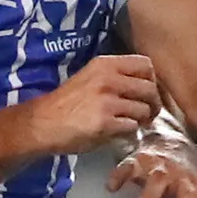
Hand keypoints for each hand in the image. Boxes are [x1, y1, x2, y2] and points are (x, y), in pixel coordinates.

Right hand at [31, 52, 161, 154]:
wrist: (42, 123)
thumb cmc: (67, 103)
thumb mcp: (90, 78)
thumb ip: (116, 77)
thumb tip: (145, 86)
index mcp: (105, 65)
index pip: (145, 65)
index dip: (151, 81)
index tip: (145, 93)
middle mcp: (108, 78)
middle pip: (150, 88)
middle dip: (153, 104)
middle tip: (147, 115)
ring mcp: (107, 100)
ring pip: (144, 110)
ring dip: (142, 120)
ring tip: (131, 124)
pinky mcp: (105, 122)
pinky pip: (132, 127)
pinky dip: (129, 132)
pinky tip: (118, 132)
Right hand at [108, 142, 196, 197]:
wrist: (165, 138)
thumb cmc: (178, 180)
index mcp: (196, 191)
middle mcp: (180, 179)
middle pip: (188, 197)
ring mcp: (159, 168)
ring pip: (158, 180)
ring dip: (152, 195)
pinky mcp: (138, 161)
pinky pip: (128, 167)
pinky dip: (120, 176)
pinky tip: (112, 188)